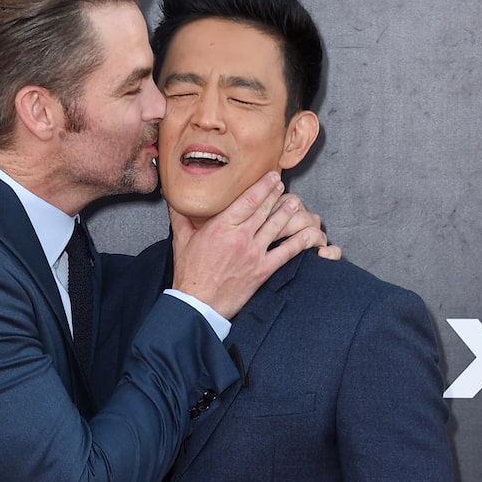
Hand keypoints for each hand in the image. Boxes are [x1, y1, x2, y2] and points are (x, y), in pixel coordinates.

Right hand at [170, 172, 336, 319]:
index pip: (249, 199)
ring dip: (289, 212)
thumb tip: (174, 200)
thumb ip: (180, 217)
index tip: (272, 176)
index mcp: (221, 227)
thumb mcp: (181, 241)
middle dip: (277, 194)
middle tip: (284, 184)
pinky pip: (286, 253)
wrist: (197, 304)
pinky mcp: (262, 271)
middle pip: (265, 209)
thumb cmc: (189, 274)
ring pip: (277, 226)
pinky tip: (308, 233)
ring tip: (296, 203)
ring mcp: (254, 254)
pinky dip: (299, 242)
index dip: (264, 185)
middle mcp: (240, 237)